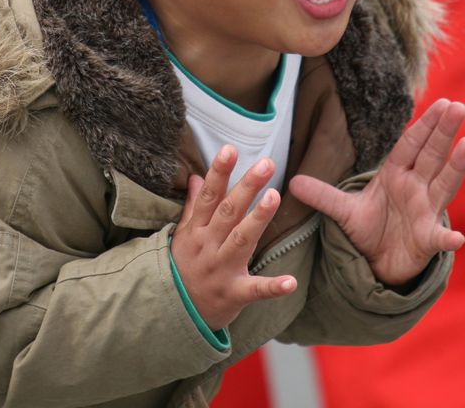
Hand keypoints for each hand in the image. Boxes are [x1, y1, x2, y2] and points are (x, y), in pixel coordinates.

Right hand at [171, 146, 298, 329]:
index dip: (219, 172)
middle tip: (266, 164)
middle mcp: (207, 247)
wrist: (173, 315)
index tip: (230, 149)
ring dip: (258, 219)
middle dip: (247, 187)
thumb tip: (197, 177)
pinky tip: (291, 281)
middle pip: (228, 212)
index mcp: (196, 231)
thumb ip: (193, 207)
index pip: (209, 196)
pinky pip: (255, 290)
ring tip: (275, 196)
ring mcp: (220, 270)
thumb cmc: (182, 269)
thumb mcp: (182, 236)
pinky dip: (273, 287)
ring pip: (241, 241)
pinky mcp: (233, 295)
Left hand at [289, 99, 464, 286]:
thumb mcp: (344, 211)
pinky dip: (448, 238)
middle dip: (444, 132)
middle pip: (431, 156)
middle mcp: (416, 189)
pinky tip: (456, 238)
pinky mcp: (427, 240)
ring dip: (456, 166)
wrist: (379, 264)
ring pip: (443, 185)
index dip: (424, 125)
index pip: (411, 145)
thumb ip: (322, 195)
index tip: (440, 102)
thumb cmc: (370, 230)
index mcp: (396, 176)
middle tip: (458, 106)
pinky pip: (438, 238)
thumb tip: (291, 182)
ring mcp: (425, 212)